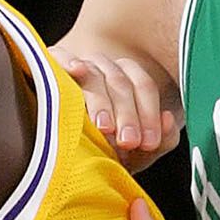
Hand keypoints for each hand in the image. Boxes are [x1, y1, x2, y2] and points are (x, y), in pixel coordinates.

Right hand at [51, 44, 178, 172]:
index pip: (144, 87)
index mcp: (129, 81)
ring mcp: (79, 66)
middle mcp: (106, 70)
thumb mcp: (138, 153)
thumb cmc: (106, 152)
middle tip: (128, 142)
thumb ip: (161, 140)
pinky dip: (67, 62)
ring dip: (100, 102)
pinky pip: (60, 58)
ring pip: (94, 76)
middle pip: (121, 83)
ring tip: (104, 127)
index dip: (148, 114)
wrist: (70, 161)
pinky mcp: (51, 67)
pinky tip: (75, 71)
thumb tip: (167, 119)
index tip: (148, 142)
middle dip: (127, 115)